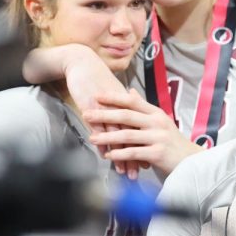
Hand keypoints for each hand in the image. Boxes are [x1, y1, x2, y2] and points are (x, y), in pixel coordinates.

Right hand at [24, 45, 141, 179]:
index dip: (145, 144)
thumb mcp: (114, 92)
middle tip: (141, 171)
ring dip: (120, 155)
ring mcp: (106, 109)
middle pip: (131, 135)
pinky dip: (103, 144)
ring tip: (124, 171)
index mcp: (129, 104)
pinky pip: (99, 129)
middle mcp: (120, 108)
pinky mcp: (91, 109)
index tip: (151, 158)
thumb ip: (125, 105)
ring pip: (116, 136)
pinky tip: (106, 157)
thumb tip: (132, 117)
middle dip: (136, 154)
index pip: (140, 129)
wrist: (83, 64)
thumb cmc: (98, 79)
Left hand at [85, 90, 201, 179]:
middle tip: (86, 114)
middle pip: (127, 115)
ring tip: (92, 138)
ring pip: (128, 135)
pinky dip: (120, 154)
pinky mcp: (158, 153)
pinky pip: (134, 152)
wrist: (191, 161)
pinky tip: (109, 155)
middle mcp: (157, 122)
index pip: (132, 102)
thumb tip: (130, 92)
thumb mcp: (160, 121)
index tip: (96, 95)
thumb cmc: (172, 142)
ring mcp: (158, 137)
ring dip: (107, 137)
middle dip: (104, 114)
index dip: (114, 97)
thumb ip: (143, 108)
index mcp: (156, 113)